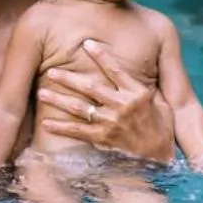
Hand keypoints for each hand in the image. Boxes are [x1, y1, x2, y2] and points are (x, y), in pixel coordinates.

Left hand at [37, 39, 173, 161]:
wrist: (160, 158)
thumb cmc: (160, 127)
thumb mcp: (160, 102)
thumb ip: (146, 86)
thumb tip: (138, 66)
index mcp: (137, 93)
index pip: (115, 70)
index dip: (100, 55)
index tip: (86, 43)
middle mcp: (123, 106)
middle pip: (91, 87)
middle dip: (69, 78)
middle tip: (51, 70)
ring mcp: (111, 123)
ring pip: (80, 108)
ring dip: (59, 100)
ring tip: (42, 92)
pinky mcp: (103, 139)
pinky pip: (78, 132)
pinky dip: (61, 127)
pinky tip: (46, 123)